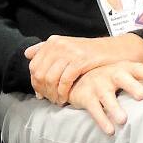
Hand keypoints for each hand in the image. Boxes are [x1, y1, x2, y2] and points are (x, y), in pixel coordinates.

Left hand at [24, 34, 142, 105]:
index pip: (33, 65)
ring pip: (50, 78)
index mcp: (53, 42)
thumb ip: (46, 49)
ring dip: (52, 93)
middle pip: (40, 73)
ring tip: (58, 101)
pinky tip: (66, 99)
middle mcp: (59, 44)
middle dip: (43, 90)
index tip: (41, 94)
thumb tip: (27, 54)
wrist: (116, 51)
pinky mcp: (80, 60)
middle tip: (49, 100)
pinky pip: (65, 80)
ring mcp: (70, 52)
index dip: (35, 82)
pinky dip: (63, 92)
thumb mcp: (67, 47)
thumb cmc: (90, 53)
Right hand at [67, 62, 142, 134]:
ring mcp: (97, 85)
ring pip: (106, 95)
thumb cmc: (110, 78)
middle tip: (142, 96)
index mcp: (124, 68)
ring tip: (123, 120)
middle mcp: (110, 74)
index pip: (138, 69)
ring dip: (114, 108)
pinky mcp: (86, 96)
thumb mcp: (125, 74)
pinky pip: (94, 109)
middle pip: (121, 78)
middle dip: (132, 86)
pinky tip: (110, 131)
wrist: (78, 76)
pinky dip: (102, 120)